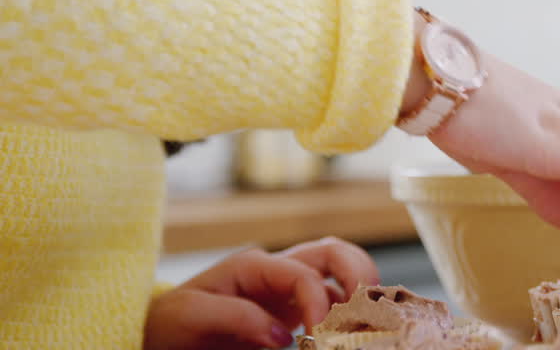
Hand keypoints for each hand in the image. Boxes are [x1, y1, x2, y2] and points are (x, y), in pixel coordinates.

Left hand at [143, 237, 378, 349]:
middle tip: (366, 307)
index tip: (320, 335)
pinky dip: (350, 307)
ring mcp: (288, 291)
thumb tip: (282, 334)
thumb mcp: (192, 316)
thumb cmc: (171, 323)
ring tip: (368, 315)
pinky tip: (354, 327)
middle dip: (358, 273)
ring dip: (360, 286)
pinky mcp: (293, 312)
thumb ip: (236, 317)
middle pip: (333, 252)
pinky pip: (333, 298)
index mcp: (254, 266)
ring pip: (340, 269)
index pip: (303, 273)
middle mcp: (278, 272)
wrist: (161, 336)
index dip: (319, 301)